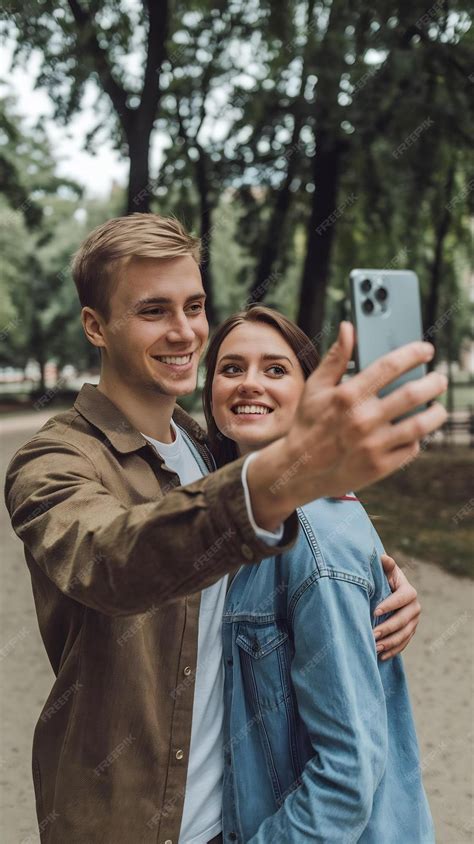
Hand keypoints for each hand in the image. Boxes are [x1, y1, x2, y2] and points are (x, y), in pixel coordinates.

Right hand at [248, 321, 447, 531]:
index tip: (426, 351)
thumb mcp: (316, 387)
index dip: (413, 354)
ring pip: (420, 424)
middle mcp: (362, 419)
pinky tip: (415, 431)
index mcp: (348, 395)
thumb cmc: (308, 424)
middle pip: (413, 394)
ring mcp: (373, 444)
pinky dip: (417, 438)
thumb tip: (348, 328)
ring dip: (436, 412)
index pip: (390, 366)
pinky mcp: (379, 466)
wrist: (300, 469)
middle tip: (439, 379)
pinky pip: (411, 448)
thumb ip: (336, 357)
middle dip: (433, 382)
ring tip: (437, 407)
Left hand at [373, 554, 420, 659]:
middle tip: (372, 634)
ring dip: (390, 643)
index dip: (389, 605)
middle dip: (388, 628)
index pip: (402, 598)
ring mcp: (413, 621)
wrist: (388, 590)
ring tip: (375, 647)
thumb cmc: (383, 578)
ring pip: (404, 634)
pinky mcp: (410, 632)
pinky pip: (403, 644)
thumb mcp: (384, 571)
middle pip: (404, 620)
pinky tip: (381, 656)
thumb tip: (383, 558)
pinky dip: (393, 650)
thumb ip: (385, 565)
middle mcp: (414, 607)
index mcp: (409, 591)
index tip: (374, 611)